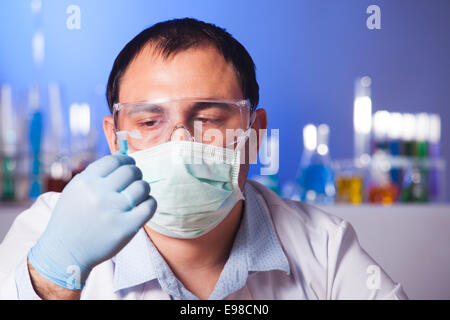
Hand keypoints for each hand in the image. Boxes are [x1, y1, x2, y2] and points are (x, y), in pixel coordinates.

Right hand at [28, 154, 156, 289]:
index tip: (129, 165)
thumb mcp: (75, 191)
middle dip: (136, 174)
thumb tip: (123, 161)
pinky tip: (143, 206)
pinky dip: (150, 203)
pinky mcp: (126, 227)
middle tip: (135, 181)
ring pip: (142, 187)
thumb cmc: (72, 219)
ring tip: (138, 195)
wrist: (65, 252)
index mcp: (85, 181)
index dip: (126, 160)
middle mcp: (99, 193)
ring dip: (144, 188)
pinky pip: (149, 206)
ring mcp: (113, 210)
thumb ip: (95, 175)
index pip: (114, 160)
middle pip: (131, 171)